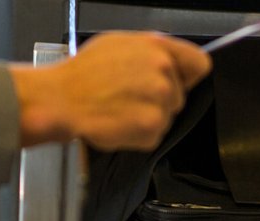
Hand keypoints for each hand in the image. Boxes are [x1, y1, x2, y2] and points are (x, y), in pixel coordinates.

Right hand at [11, 33, 211, 151]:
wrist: (61, 100)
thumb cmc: (82, 74)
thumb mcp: (119, 45)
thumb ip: (149, 53)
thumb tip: (168, 63)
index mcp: (158, 47)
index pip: (198, 64)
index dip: (187, 77)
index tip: (177, 84)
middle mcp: (163, 71)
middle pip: (178, 97)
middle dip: (157, 102)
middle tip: (128, 99)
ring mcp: (160, 101)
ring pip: (166, 118)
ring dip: (146, 120)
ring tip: (119, 110)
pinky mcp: (152, 127)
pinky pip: (153, 137)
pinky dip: (136, 136)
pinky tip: (117, 123)